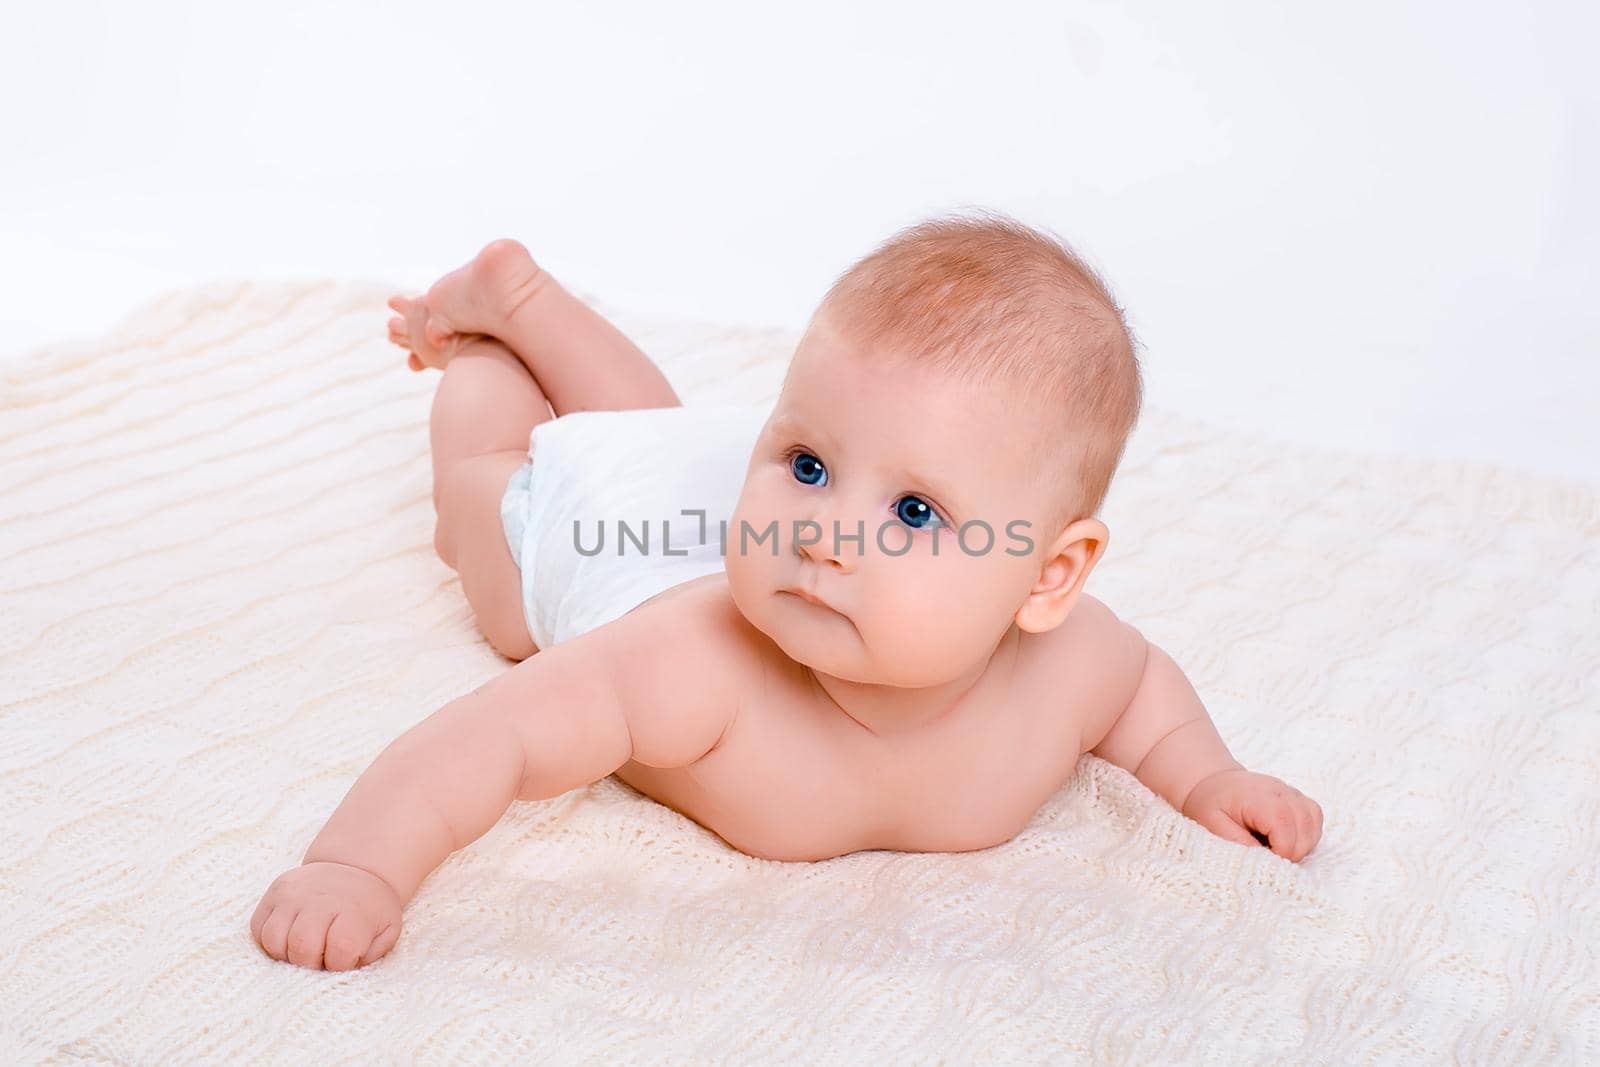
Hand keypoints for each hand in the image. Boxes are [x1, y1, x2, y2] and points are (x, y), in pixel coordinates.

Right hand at [251, 861, 403, 969]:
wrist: (356, 870)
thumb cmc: (370, 910)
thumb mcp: (386, 931)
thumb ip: (369, 955)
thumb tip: (342, 971)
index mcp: (353, 911)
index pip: (339, 953)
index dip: (341, 964)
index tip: (346, 957)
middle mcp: (321, 899)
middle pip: (302, 948)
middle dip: (310, 963)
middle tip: (321, 957)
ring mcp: (294, 894)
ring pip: (273, 940)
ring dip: (286, 954)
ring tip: (305, 948)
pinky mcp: (275, 892)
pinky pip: (258, 928)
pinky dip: (270, 942)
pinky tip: (289, 938)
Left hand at [1181, 769, 1323, 861]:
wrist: (1213, 782)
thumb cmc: (1211, 804)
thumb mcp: (1213, 824)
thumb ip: (1237, 842)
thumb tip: (1263, 860)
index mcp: (1258, 797)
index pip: (1285, 827)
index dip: (1281, 852)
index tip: (1265, 861)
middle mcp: (1280, 791)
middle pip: (1304, 827)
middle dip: (1292, 852)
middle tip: (1268, 858)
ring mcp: (1292, 792)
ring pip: (1313, 823)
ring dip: (1301, 845)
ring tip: (1276, 850)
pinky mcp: (1298, 798)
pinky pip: (1314, 818)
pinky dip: (1307, 835)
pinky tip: (1287, 841)